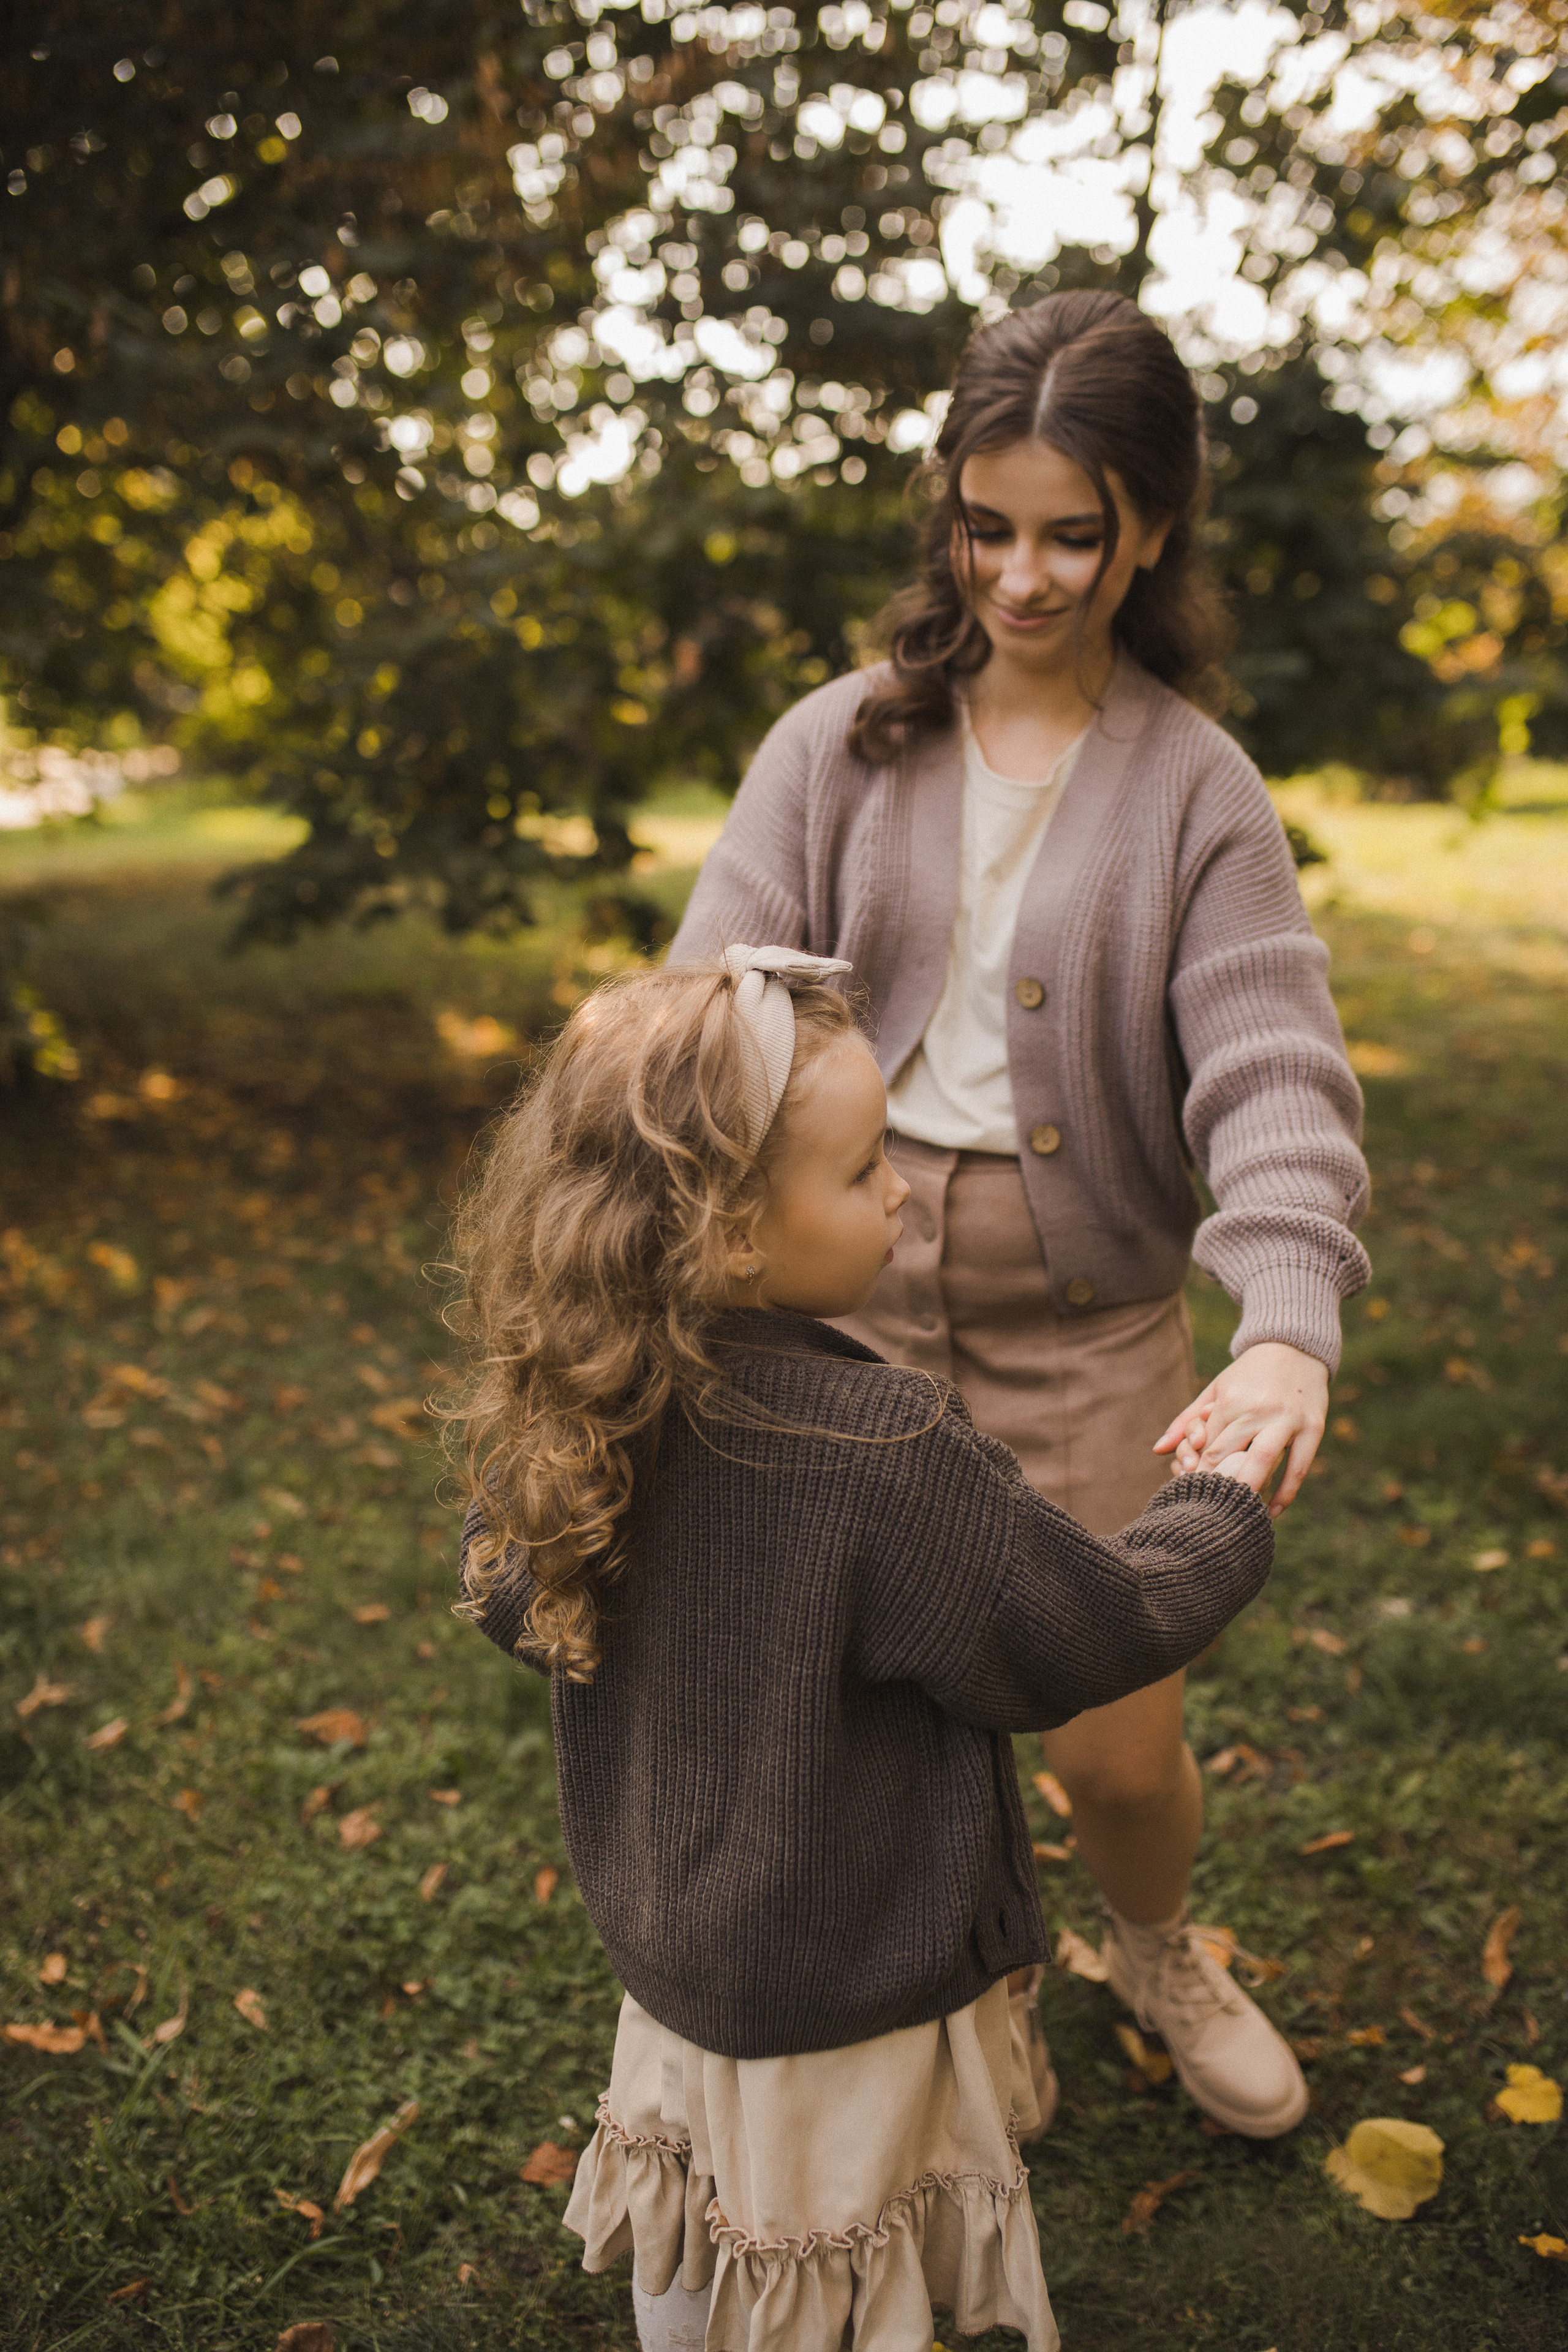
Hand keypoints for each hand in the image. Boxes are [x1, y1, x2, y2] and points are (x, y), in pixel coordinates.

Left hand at [1154, 1341, 1329, 1519]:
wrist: (1294, 1346)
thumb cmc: (1248, 1374)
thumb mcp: (1215, 1390)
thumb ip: (1186, 1421)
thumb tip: (1158, 1451)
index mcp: (1229, 1401)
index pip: (1206, 1446)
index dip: (1196, 1474)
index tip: (1189, 1495)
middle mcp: (1256, 1410)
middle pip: (1228, 1455)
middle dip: (1215, 1484)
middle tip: (1206, 1511)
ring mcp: (1286, 1419)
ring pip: (1263, 1461)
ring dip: (1247, 1490)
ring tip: (1236, 1515)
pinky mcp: (1313, 1427)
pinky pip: (1299, 1466)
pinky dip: (1286, 1492)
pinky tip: (1272, 1511)